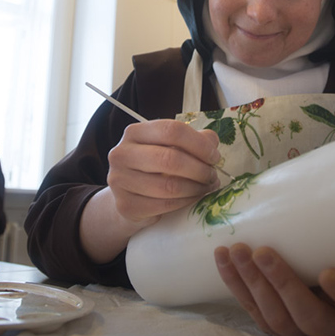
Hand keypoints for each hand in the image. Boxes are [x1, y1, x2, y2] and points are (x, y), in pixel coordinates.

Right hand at [106, 120, 221, 227]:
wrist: (128, 196)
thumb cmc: (153, 167)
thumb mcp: (170, 147)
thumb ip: (193, 140)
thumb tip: (211, 140)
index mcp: (135, 132)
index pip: (172, 130)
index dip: (199, 144)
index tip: (214, 156)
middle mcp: (121, 154)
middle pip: (170, 159)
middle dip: (199, 169)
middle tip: (212, 176)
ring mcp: (120, 180)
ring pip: (169, 186)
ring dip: (196, 188)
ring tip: (206, 187)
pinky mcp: (126, 205)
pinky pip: (164, 206)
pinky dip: (185, 203)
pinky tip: (192, 198)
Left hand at [214, 244, 334, 335]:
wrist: (329, 280)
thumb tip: (321, 179)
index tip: (328, 272)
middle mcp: (332, 326)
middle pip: (310, 317)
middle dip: (282, 285)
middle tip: (263, 253)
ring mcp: (299, 331)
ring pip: (275, 317)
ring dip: (252, 282)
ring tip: (236, 251)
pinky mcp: (271, 326)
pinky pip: (251, 308)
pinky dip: (235, 283)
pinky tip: (223, 259)